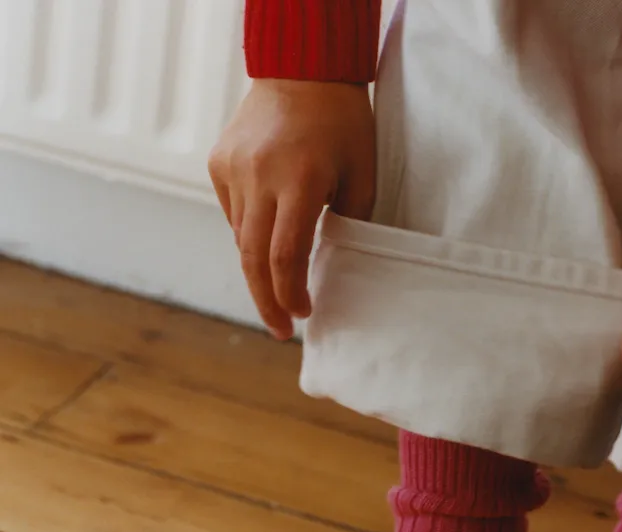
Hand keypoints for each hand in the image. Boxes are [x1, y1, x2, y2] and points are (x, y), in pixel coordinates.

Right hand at [208, 80, 375, 339]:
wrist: (302, 71)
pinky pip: (234, 214)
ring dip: (260, 268)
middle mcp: (258, 177)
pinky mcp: (218, 163)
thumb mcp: (361, 177)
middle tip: (279, 330)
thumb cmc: (343, 125)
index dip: (290, 294)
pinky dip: (251, 234)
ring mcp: (232, 169)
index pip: (285, 257)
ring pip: (241, 238)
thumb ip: (349, 224)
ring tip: (279, 287)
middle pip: (253, 259)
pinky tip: (269, 236)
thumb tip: (331, 269)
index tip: (302, 315)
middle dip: (265, 300)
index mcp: (298, 182)